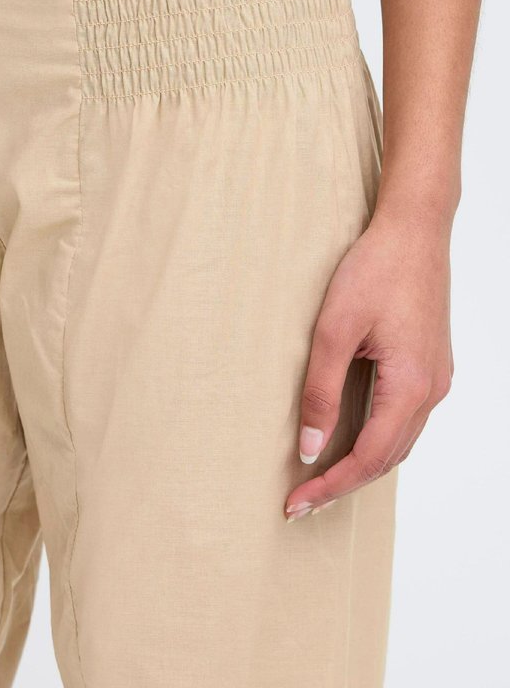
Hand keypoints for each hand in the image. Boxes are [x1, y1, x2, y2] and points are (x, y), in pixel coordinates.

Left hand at [285, 209, 453, 520]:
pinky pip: (406, 418)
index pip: (369, 458)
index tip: (297, 503)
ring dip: (362, 464)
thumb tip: (310, 447)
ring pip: (400, 441)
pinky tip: (353, 437)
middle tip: (303, 500)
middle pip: (388, 458)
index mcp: (411, 386)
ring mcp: (436, 377)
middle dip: (344, 483)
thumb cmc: (375, 271)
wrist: (414, 230)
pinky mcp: (431, 364)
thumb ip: (321, 392)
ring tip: (322, 477)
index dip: (331, 485)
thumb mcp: (334, 331)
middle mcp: (432, 389)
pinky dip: (378, 439)